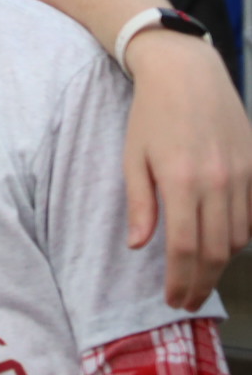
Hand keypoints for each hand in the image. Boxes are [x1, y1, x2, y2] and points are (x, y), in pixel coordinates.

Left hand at [125, 29, 251, 308]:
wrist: (187, 74)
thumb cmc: (151, 116)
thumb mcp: (133, 158)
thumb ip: (139, 204)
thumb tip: (139, 246)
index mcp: (181, 181)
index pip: (185, 248)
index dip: (181, 280)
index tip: (174, 300)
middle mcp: (217, 182)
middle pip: (215, 251)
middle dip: (202, 282)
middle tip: (188, 301)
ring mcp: (241, 174)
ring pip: (238, 237)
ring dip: (220, 264)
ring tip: (200, 276)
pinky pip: (251, 215)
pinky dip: (237, 237)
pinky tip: (220, 246)